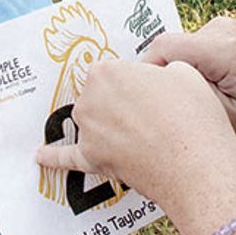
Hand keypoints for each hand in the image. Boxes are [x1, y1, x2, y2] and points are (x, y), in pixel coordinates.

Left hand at [36, 60, 235, 218]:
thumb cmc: (192, 115)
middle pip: (98, 95)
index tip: (147, 91)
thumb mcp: (183, 72)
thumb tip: (157, 79)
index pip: (110, 71)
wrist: (195, 166)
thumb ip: (161, 68)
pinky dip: (52, 157)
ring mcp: (88, 132)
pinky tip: (39, 156)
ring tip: (138, 134)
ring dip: (104, 126)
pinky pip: (66, 158)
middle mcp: (89, 99)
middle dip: (118, 103)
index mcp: (107, 71)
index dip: (131, 82)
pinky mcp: (93, 161)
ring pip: (91, 122)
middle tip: (150, 114)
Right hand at [143, 17, 235, 135]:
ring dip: (181, 72)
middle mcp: (220, 29)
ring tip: (205, 96)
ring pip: (178, 48)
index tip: (149, 102)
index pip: (163, 48)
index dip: (148, 73)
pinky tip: (213, 84)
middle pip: (168, 48)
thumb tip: (156, 90)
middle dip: (167, 77)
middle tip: (181, 106)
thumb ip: (192, 99)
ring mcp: (222, 25)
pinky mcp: (222, 28)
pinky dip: (192, 65)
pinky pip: (191, 46)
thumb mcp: (230, 117)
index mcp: (223, 50)